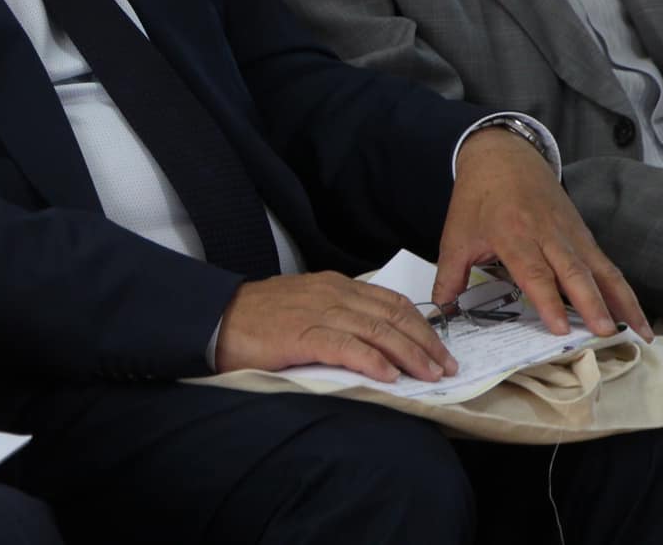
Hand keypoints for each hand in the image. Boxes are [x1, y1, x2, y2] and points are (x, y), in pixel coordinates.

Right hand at [213, 272, 455, 381]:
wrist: (216, 317)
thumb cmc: (259, 319)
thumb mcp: (306, 310)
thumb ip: (339, 321)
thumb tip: (376, 347)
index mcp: (336, 286)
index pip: (391, 302)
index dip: (421, 325)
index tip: (440, 348)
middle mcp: (332, 294)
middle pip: (393, 315)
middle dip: (425, 342)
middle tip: (446, 366)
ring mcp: (318, 312)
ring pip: (377, 330)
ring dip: (408, 354)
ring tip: (429, 375)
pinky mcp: (302, 334)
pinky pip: (346, 346)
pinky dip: (371, 361)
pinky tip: (388, 376)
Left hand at [437, 129, 650, 339]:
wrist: (503, 156)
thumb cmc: (478, 198)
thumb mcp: (455, 235)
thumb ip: (449, 276)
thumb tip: (440, 313)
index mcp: (512, 234)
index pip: (532, 272)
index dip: (547, 300)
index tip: (559, 328)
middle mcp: (547, 235)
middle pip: (574, 272)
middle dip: (592, 304)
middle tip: (606, 333)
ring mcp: (570, 234)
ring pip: (600, 270)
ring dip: (621, 301)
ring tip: (640, 332)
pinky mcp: (584, 234)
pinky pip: (607, 265)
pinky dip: (623, 290)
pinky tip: (635, 315)